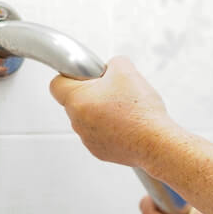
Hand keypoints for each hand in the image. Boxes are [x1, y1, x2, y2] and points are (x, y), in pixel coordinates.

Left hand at [49, 56, 173, 167]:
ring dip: (102, 111)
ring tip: (126, 109)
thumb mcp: (127, 70)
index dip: (71, 76)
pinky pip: (100, 134)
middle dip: (93, 93)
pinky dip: (111, 128)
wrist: (156, 142)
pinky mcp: (100, 151)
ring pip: (89, 118)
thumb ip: (113, 62)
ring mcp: (87, 139)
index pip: (56, 84)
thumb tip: (111, 68)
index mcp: (77, 100)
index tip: (86, 75)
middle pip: (76, 101)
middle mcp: (77, 122)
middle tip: (114, 90)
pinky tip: (129, 124)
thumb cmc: (140, 110)